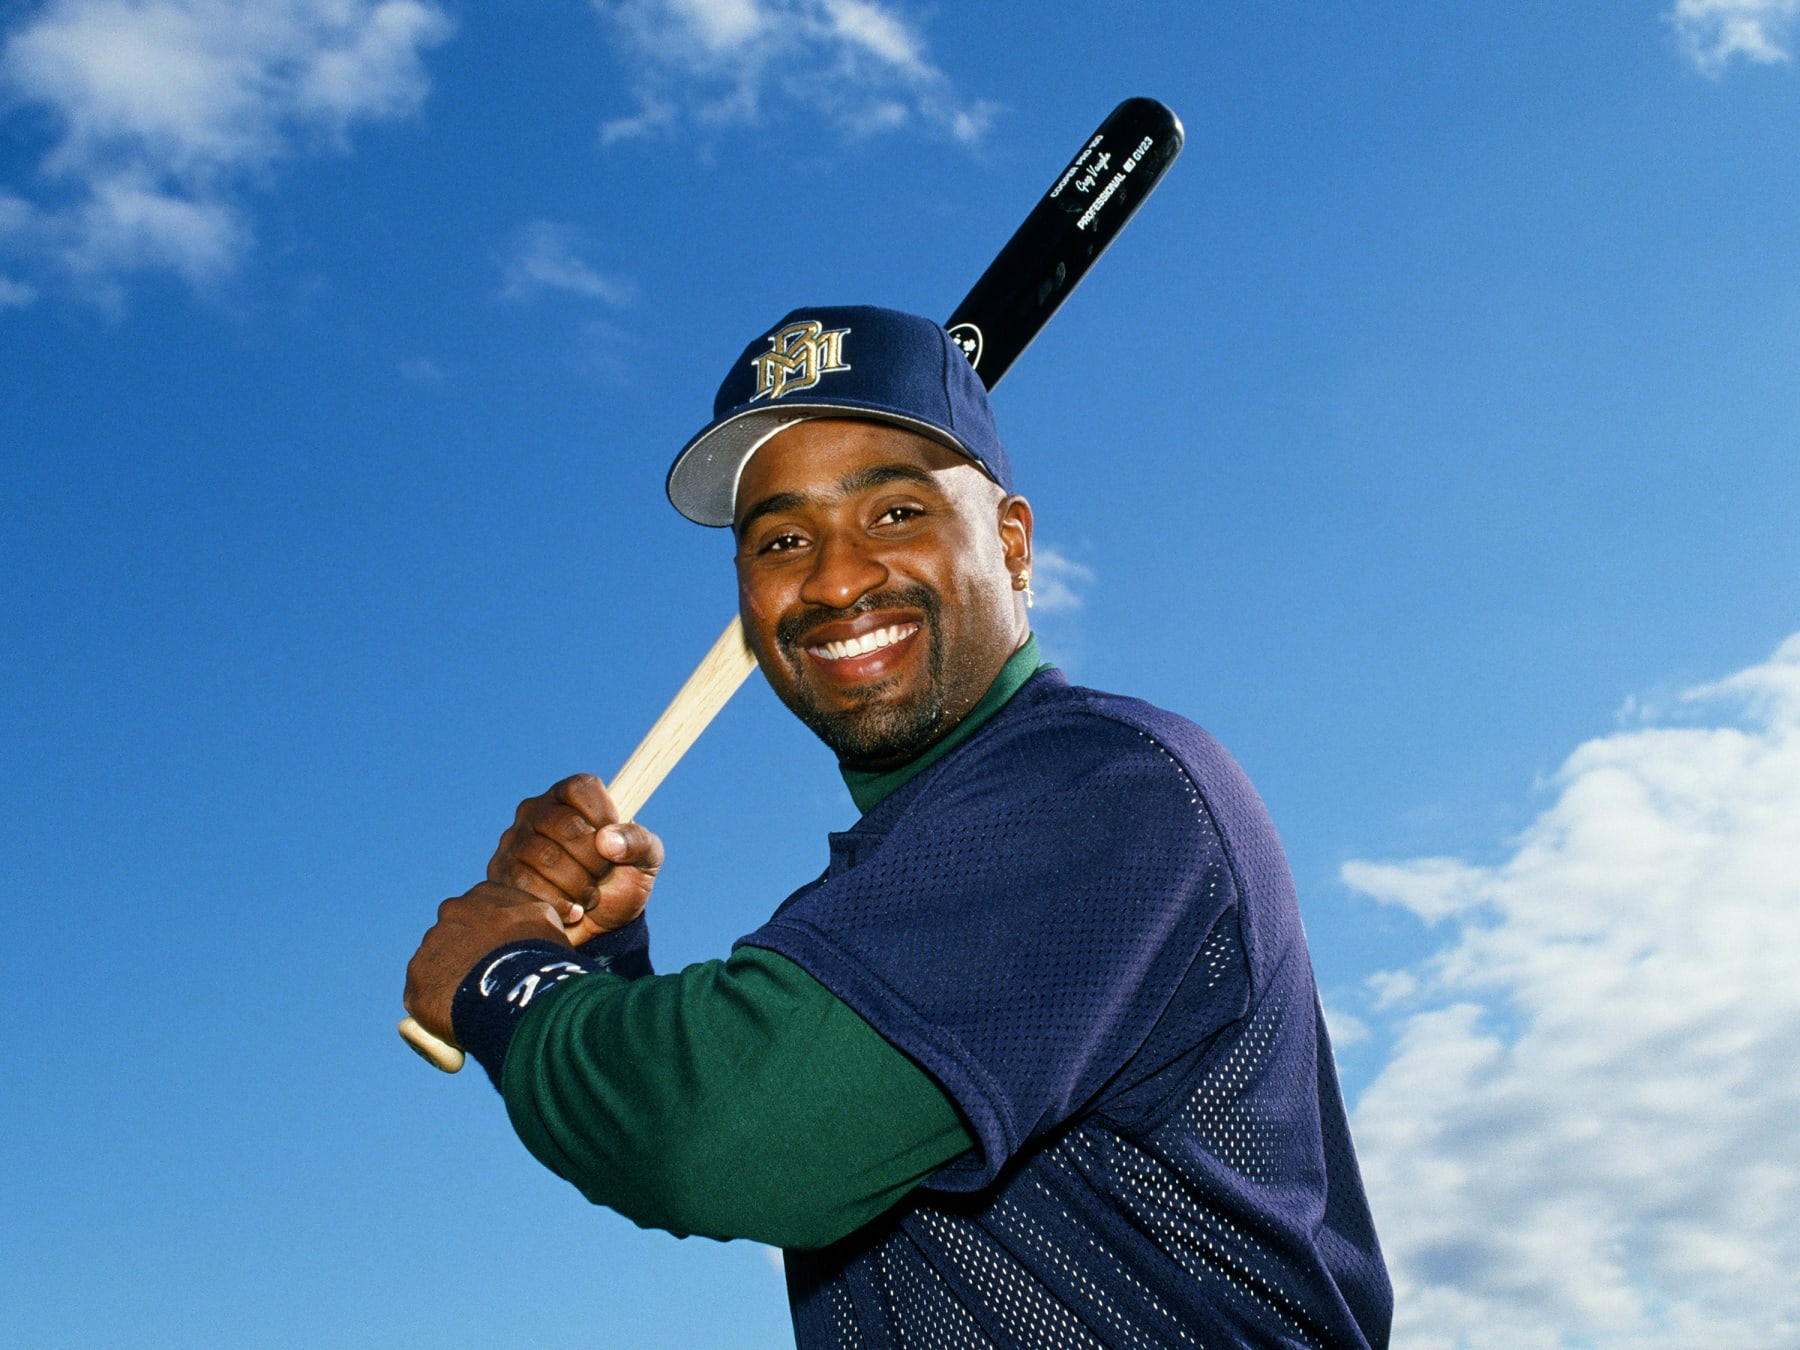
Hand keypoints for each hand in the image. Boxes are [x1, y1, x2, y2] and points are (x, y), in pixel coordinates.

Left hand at [402, 881, 569, 1045]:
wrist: (514, 988)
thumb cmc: (540, 955)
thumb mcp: (547, 923)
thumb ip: (533, 918)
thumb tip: (543, 924)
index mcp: (483, 894)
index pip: (482, 911)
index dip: (492, 935)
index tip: (502, 954)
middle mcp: (451, 911)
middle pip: (455, 934)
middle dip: (466, 953)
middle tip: (486, 978)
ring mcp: (431, 944)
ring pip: (438, 963)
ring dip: (451, 977)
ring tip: (474, 1001)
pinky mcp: (417, 977)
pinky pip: (425, 992)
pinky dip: (438, 1002)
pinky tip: (458, 1014)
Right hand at [486, 774, 664, 944]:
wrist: (597, 930)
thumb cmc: (620, 883)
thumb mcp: (646, 861)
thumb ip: (639, 842)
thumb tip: (607, 841)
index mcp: (571, 797)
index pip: (581, 788)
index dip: (603, 817)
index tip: (615, 845)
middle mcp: (537, 811)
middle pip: (566, 825)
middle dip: (595, 861)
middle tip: (602, 876)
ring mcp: (514, 840)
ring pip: (545, 857)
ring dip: (578, 885)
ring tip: (588, 896)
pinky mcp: (501, 872)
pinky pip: (525, 883)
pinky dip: (557, 902)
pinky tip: (571, 910)